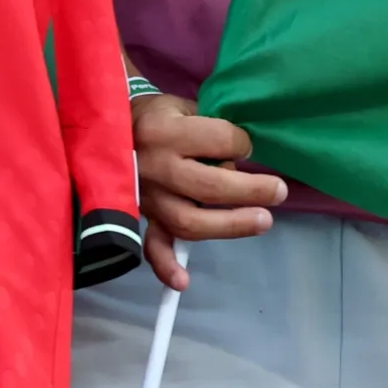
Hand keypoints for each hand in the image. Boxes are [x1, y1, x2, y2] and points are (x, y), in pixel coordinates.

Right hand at [133, 92, 287, 289]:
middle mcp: (156, 167)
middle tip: (279, 192)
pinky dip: (166, 265)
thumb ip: (212, 126)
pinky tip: (183, 281)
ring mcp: (147, 197)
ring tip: (263, 221)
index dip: (242, 143)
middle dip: (250, 190)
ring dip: (229, 225)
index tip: (246, 145)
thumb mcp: (183, 107)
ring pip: (188, 220)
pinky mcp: (142, 217)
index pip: (219, 141)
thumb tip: (246, 152)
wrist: (108, 132)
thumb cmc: (157, 117)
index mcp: (167, 132)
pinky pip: (151, 244)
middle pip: (209, 186)